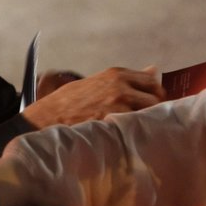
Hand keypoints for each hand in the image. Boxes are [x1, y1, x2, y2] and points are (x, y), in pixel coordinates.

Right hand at [22, 66, 164, 127]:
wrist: (49, 116)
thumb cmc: (70, 100)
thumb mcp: (98, 82)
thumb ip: (126, 79)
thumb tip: (154, 70)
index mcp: (117, 74)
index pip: (152, 82)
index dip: (154, 94)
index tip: (150, 104)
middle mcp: (121, 86)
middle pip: (156, 97)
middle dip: (154, 109)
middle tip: (146, 119)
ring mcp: (119, 103)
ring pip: (149, 113)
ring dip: (146, 120)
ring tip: (138, 128)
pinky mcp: (114, 120)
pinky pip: (136, 125)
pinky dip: (136, 130)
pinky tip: (129, 135)